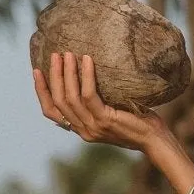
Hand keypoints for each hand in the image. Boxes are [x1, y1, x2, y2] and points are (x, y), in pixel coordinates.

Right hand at [33, 50, 166, 156]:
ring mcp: (93, 127)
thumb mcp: (110, 112)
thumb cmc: (137, 122)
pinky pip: (89, 95)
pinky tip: (88, 61)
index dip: (42, 91)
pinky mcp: (105, 121)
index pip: (51, 112)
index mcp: (81, 129)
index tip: (37, 71)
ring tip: (67, 54)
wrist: (155, 140)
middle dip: (53, 76)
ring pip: (70, 98)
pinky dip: (87, 76)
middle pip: (58, 102)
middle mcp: (84, 130)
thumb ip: (96, 102)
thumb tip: (86, 73)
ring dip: (67, 73)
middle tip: (54, 55)